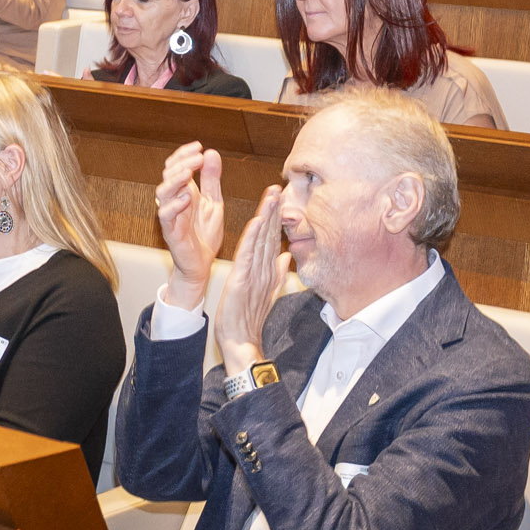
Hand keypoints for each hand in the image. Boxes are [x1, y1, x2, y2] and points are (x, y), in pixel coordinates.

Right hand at [155, 143, 226, 309]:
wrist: (203, 264)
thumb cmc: (205, 234)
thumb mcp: (214, 201)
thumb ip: (212, 179)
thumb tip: (211, 153)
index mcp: (184, 191)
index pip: (176, 165)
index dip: (184, 154)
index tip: (199, 146)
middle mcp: (174, 200)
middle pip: (168, 174)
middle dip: (181, 162)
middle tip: (197, 157)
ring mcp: (171, 215)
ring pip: (162, 192)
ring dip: (174, 180)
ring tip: (188, 173)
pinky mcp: (171, 231)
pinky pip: (165, 215)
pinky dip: (174, 205)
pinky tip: (186, 198)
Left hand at [211, 195, 286, 375]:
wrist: (241, 342)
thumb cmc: (248, 320)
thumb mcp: (266, 292)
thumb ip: (278, 273)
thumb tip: (287, 255)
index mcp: (268, 271)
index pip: (273, 239)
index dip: (276, 218)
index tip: (278, 198)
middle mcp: (265, 269)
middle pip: (271, 235)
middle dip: (275, 210)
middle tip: (279, 187)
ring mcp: (256, 274)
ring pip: (263, 240)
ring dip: (267, 216)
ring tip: (272, 195)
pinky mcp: (244, 279)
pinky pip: (249, 254)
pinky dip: (254, 236)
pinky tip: (258, 220)